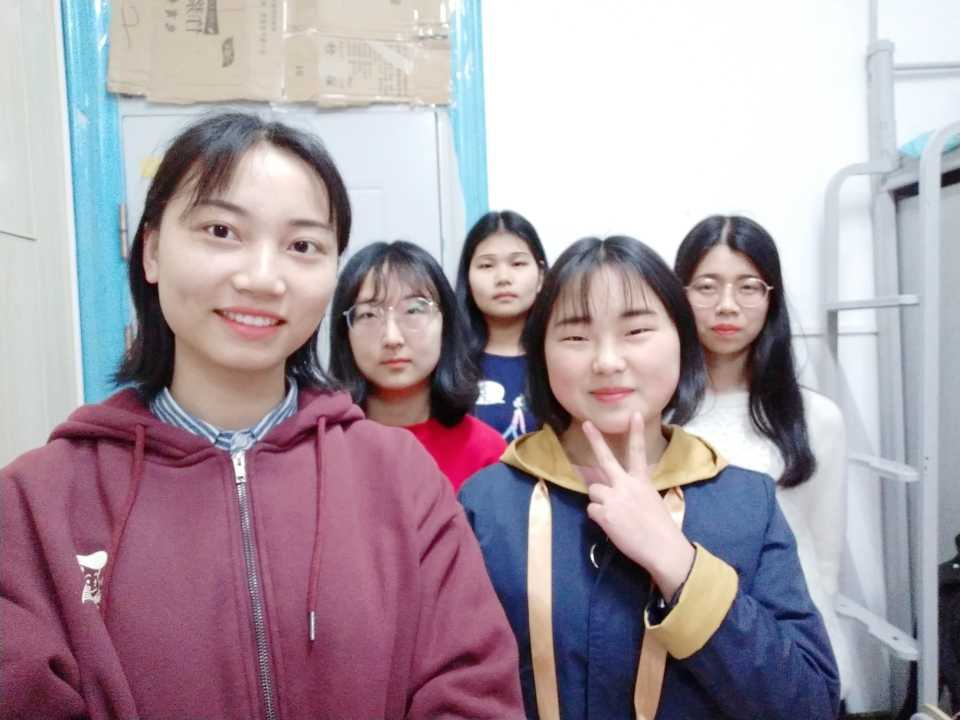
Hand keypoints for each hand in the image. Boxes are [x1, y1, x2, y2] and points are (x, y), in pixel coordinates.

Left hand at [584, 412, 694, 597]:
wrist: (663, 548)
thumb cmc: (660, 529)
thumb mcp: (652, 502)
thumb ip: (634, 493)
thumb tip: (617, 495)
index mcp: (642, 482)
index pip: (638, 453)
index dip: (635, 432)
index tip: (634, 414)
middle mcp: (626, 485)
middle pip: (606, 459)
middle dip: (595, 440)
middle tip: (585, 424)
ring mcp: (614, 498)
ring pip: (593, 490)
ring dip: (599, 500)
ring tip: (614, 515)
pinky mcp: (604, 513)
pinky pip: (591, 510)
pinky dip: (598, 518)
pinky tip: (612, 526)